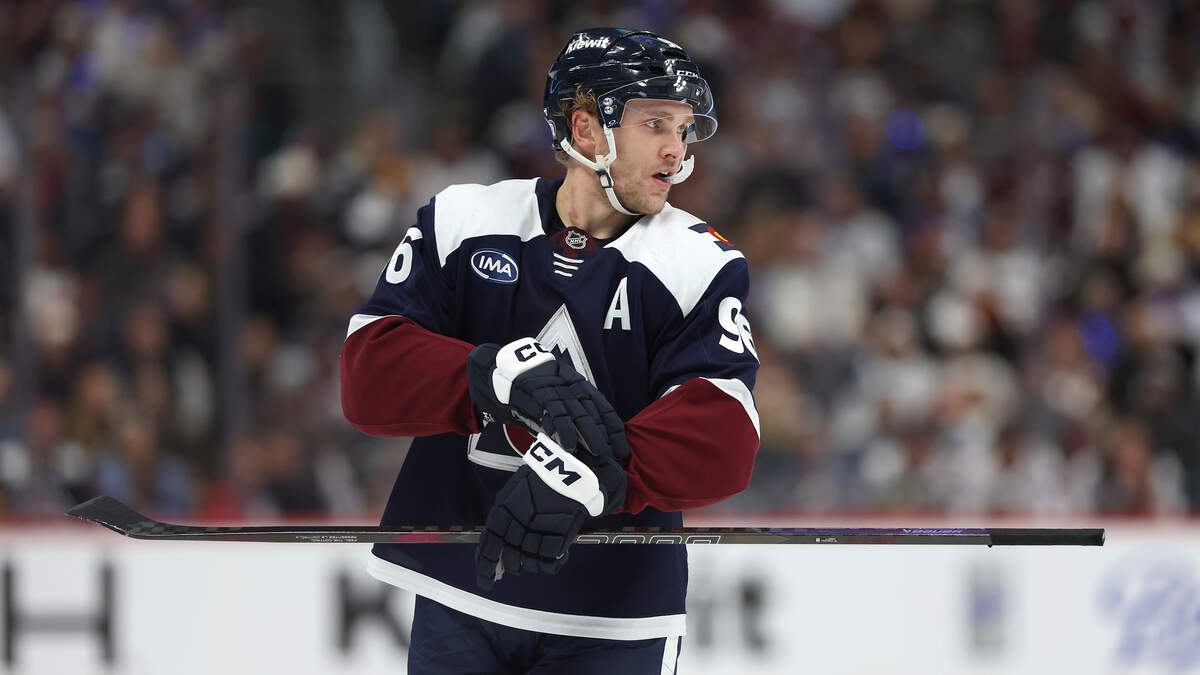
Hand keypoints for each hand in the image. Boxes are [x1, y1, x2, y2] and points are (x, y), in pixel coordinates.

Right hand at [467, 338, 627, 459]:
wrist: (503, 372)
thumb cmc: (530, 393)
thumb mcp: (552, 403)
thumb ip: (565, 420)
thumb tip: (581, 447)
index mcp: (577, 386)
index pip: (602, 407)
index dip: (613, 428)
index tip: (622, 448)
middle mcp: (570, 386)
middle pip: (593, 412)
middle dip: (605, 434)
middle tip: (614, 455)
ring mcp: (555, 388)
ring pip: (577, 412)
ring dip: (589, 434)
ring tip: (598, 452)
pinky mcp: (539, 392)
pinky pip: (554, 412)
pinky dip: (562, 429)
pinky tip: (569, 444)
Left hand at [475, 434, 626, 589]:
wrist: (567, 471)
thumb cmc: (537, 480)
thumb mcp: (512, 494)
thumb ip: (501, 521)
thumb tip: (494, 550)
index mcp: (502, 512)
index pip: (489, 546)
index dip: (486, 567)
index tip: (485, 583)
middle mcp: (518, 525)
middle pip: (510, 558)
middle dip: (511, 566)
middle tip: (514, 566)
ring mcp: (539, 532)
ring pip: (529, 563)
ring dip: (530, 565)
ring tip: (534, 557)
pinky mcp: (560, 537)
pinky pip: (550, 562)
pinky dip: (549, 565)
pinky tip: (553, 557)